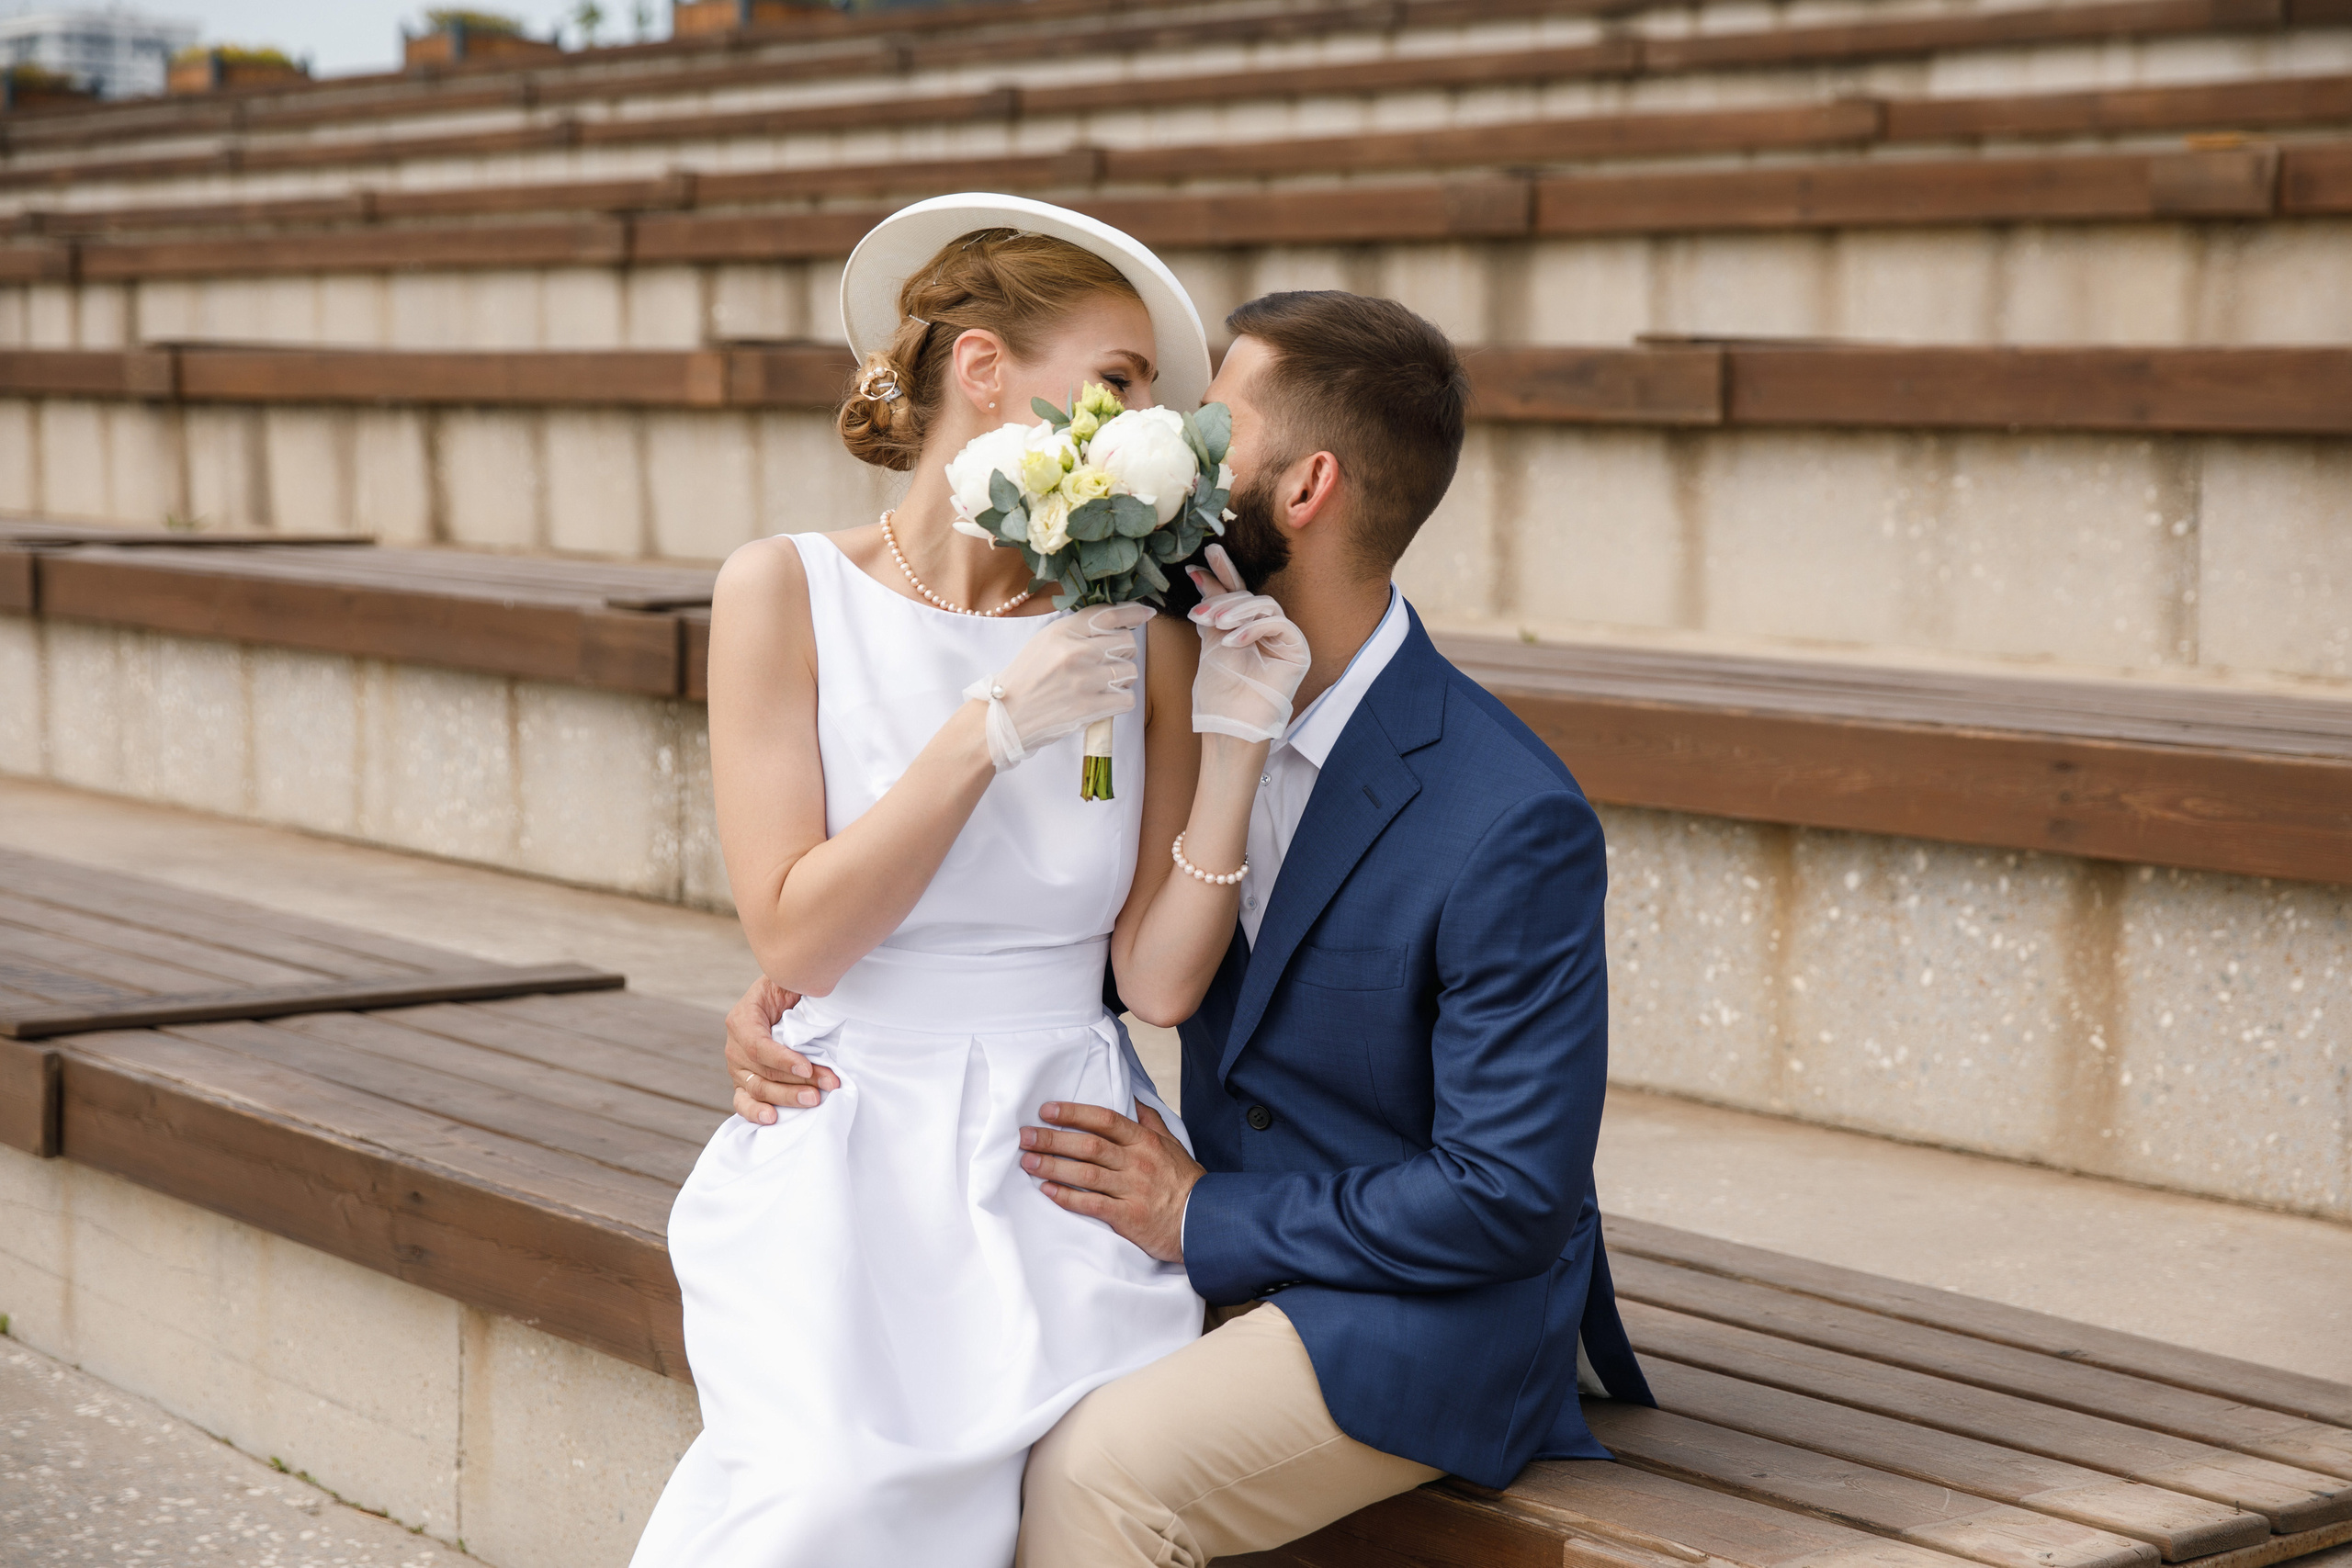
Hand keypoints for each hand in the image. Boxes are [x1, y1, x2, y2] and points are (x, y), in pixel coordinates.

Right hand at [724, 974, 837, 1124]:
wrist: (780, 1000)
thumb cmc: (788, 991)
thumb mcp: (790, 983)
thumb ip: (798, 992)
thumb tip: (820, 998)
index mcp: (742, 1018)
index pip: (758, 1045)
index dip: (782, 1059)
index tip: (808, 1067)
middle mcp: (734, 1046)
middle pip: (763, 1071)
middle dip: (797, 1082)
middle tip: (827, 1085)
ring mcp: (737, 1068)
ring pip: (758, 1089)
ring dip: (788, 1097)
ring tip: (813, 1100)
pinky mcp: (743, 1083)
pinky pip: (744, 1102)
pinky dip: (756, 1113)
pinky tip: (773, 1118)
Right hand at [964, 602, 1154, 771]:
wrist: (1005, 717)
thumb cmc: (1025, 679)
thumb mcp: (1044, 642)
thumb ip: (1076, 631)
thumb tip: (1115, 624)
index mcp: (1063, 631)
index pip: (1109, 615)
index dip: (1133, 614)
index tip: (1146, 615)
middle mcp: (1076, 652)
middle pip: (1126, 643)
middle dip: (1122, 653)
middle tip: (1107, 663)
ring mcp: (1085, 680)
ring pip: (1130, 671)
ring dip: (1121, 678)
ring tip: (1102, 684)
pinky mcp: (1090, 707)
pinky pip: (1127, 698)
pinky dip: (1120, 700)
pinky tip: (1103, 700)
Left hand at [1021, 1100, 1203, 1262]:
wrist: (1204, 1222)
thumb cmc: (1185, 1182)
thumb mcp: (1172, 1144)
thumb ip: (1149, 1121)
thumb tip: (1133, 1098)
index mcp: (1145, 1142)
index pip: (1104, 1120)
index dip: (1074, 1113)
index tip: (1047, 1111)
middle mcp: (1137, 1163)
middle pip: (1088, 1145)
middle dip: (1053, 1139)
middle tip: (1025, 1136)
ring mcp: (1132, 1190)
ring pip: (1086, 1174)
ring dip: (1053, 1167)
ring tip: (1028, 1162)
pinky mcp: (1129, 1217)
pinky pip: (1092, 1205)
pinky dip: (1067, 1197)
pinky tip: (1048, 1191)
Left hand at [1186, 545, 1307, 742]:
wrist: (1230, 721)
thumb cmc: (1218, 688)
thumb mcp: (1209, 638)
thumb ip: (1211, 606)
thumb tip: (1198, 572)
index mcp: (1245, 625)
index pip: (1237, 593)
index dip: (1224, 572)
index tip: (1207, 553)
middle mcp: (1267, 629)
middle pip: (1250, 597)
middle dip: (1223, 599)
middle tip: (1201, 611)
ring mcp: (1284, 638)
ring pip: (1264, 606)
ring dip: (1236, 611)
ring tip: (1215, 626)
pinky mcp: (1297, 649)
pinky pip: (1278, 624)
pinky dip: (1253, 628)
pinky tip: (1233, 641)